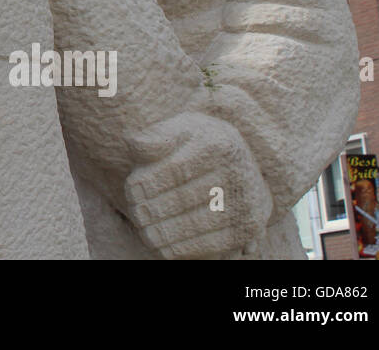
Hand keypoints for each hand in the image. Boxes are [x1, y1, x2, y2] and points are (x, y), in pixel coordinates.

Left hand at [124, 113, 271, 258]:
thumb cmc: (195, 145)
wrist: (235, 164)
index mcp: (220, 144)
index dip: (151, 183)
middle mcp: (239, 172)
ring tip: (145, 233)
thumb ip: (156, 136)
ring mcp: (247, 202)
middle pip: (186, 198)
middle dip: (156, 209)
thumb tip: (135, 144)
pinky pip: (213, 243)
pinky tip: (164, 248)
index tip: (131, 192)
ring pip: (198, 223)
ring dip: (167, 232)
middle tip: (135, 216)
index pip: (178, 169)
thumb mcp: (177, 129)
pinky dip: (186, 248)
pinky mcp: (248, 228)